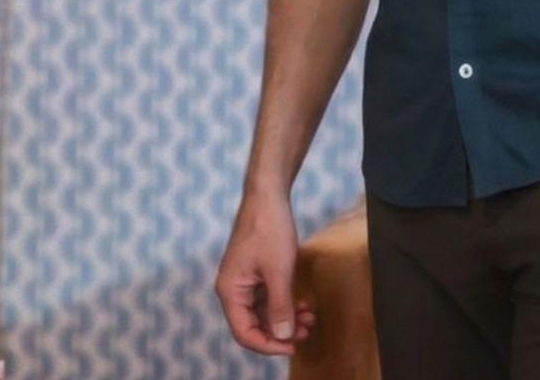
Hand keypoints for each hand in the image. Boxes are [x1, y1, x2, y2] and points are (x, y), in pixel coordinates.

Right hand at [215, 187, 316, 356]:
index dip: (268, 345)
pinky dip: (284, 302)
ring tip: (310, 318)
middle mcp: (233, 289)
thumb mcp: (279, 270)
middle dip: (280, 331)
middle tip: (307, 331)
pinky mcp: (255, 271)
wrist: (268, 193)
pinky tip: (303, 304)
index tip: (293, 346)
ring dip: (285, 317)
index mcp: (230, 291)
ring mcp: (244, 280)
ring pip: (263, 311)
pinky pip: (268, 296)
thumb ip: (280, 305)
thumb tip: (283, 336)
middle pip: (253, 324)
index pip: (244, 333)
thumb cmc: (269, 228)